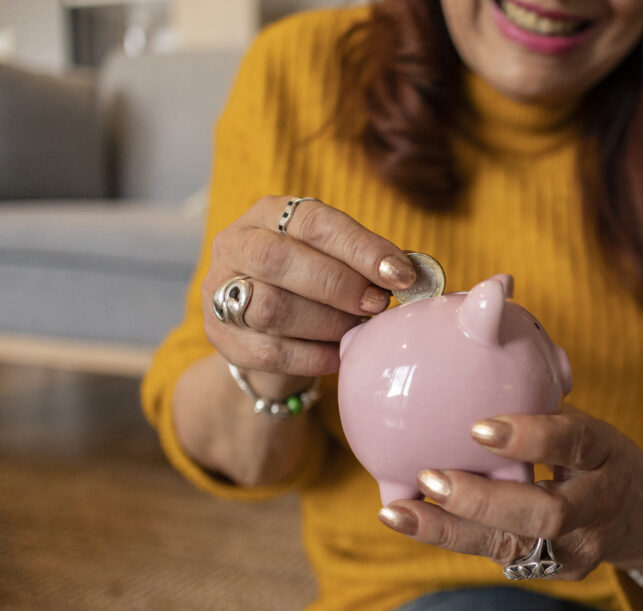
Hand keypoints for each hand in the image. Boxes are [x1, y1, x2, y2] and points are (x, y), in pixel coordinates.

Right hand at [201, 196, 415, 394]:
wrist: (272, 335)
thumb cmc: (315, 288)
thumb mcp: (337, 261)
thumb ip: (368, 262)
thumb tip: (415, 274)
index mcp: (270, 213)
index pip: (315, 221)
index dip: (361, 248)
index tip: (401, 274)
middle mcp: (236, 244)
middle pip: (280, 260)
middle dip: (339, 285)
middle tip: (377, 305)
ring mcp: (219, 291)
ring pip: (271, 307)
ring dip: (326, 322)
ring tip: (357, 329)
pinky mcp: (220, 337)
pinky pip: (270, 352)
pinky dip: (313, 357)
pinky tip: (339, 355)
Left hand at [378, 405, 642, 579]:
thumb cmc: (595, 451)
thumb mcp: (584, 417)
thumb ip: (540, 385)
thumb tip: (483, 301)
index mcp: (606, 453)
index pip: (576, 444)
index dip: (532, 437)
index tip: (479, 427)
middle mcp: (597, 506)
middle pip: (547, 515)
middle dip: (484, 500)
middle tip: (431, 477)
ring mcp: (579, 548)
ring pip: (515, 548)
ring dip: (452, 529)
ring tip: (399, 509)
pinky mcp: (555, 571)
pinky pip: (499, 557)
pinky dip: (449, 537)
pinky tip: (405, 516)